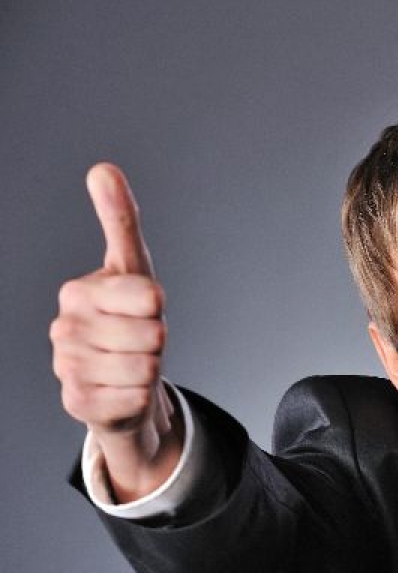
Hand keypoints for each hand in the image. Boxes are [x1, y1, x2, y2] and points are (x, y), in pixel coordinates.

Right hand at [51, 163, 180, 500]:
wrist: (118, 380)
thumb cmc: (128, 319)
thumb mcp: (133, 268)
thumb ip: (119, 220)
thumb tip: (102, 168)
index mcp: (78, 291)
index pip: (148, 296)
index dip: (157, 306)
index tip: (143, 307)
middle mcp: (65, 328)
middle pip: (152, 334)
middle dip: (157, 340)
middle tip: (139, 342)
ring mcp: (66, 367)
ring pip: (147, 367)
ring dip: (152, 369)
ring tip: (132, 364)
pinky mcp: (77, 403)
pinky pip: (136, 397)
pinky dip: (142, 396)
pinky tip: (125, 390)